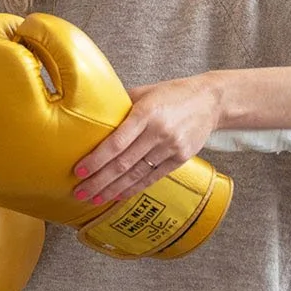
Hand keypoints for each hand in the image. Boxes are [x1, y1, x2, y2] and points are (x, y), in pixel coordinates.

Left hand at [72, 74, 222, 209]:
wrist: (211, 100)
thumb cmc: (173, 93)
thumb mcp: (146, 91)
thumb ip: (121, 104)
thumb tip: (92, 113)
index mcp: (146, 113)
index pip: (116, 142)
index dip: (96, 159)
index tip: (79, 171)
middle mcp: (158, 132)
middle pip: (123, 163)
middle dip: (99, 180)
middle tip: (80, 192)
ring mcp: (172, 147)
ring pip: (137, 174)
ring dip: (113, 189)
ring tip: (94, 198)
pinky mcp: (181, 159)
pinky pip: (153, 177)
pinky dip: (134, 188)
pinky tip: (118, 195)